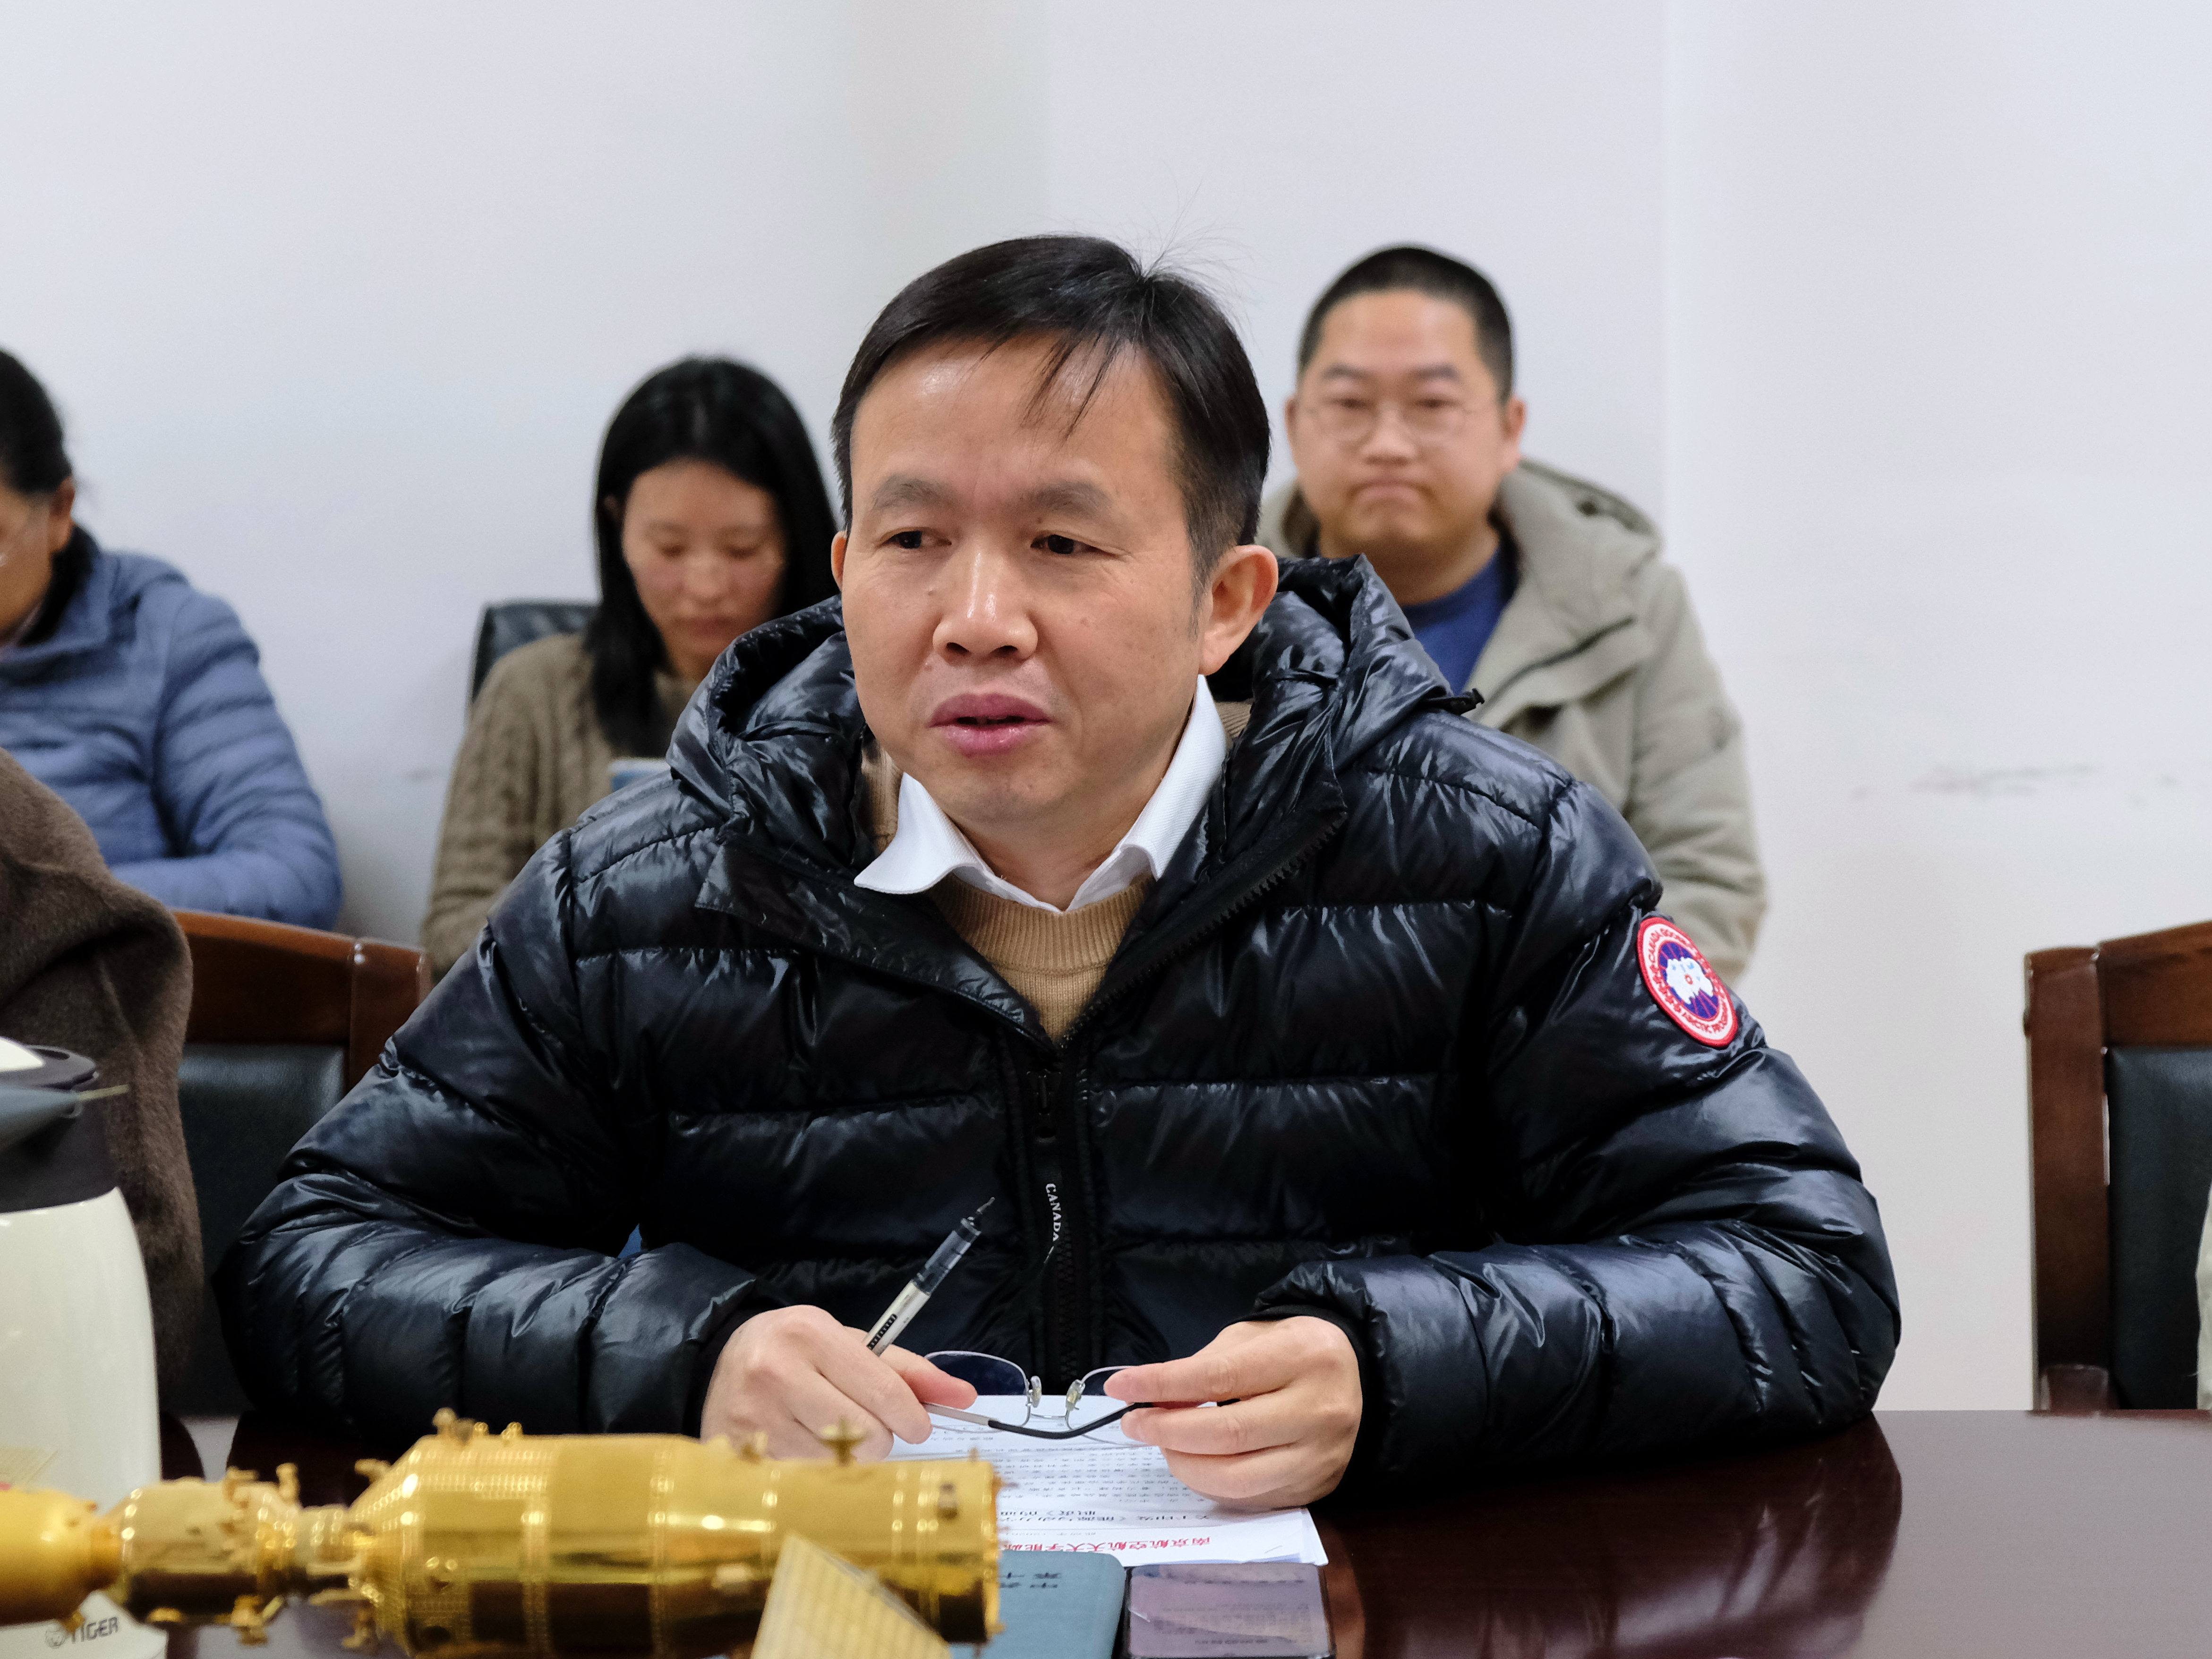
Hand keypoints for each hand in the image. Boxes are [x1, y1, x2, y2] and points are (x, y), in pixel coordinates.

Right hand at [699, 1305, 976, 1458]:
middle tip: (862, 1423)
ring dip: (848, 1458)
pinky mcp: (740, 1454)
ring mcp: (755, 1418)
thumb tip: (965, 1396)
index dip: (911, 1417)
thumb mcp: (852, 1345)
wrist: (721, 1361)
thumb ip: (910, 1371)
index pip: (883, 1392)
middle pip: (865, 1435)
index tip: (917, 1426)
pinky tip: (803, 1449)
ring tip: (827, 1432)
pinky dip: (818, 1474)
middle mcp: (778, 1372)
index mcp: (811, 1334)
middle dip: (878, 1436)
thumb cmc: (799, 1351)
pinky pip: (807, 1483)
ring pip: (838, 1465)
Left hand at [1103, 1316, 1360, 1507]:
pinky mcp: (1317, 1488)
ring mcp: (1322, 1456)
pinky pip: (1251, 1499)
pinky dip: (1211, 1486)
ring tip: (1163, 1446)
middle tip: (1134, 1424)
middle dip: (1167, 1432)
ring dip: (1185, 1465)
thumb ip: (1202, 1369)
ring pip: (1238, 1479)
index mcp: (1304, 1357)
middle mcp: (1321, 1410)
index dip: (1163, 1385)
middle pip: (1228, 1434)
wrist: (1353, 1374)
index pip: (1220, 1378)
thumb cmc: (1289, 1349)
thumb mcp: (1248, 1338)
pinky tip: (1195, 1463)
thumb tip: (1151, 1405)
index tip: (1120, 1387)